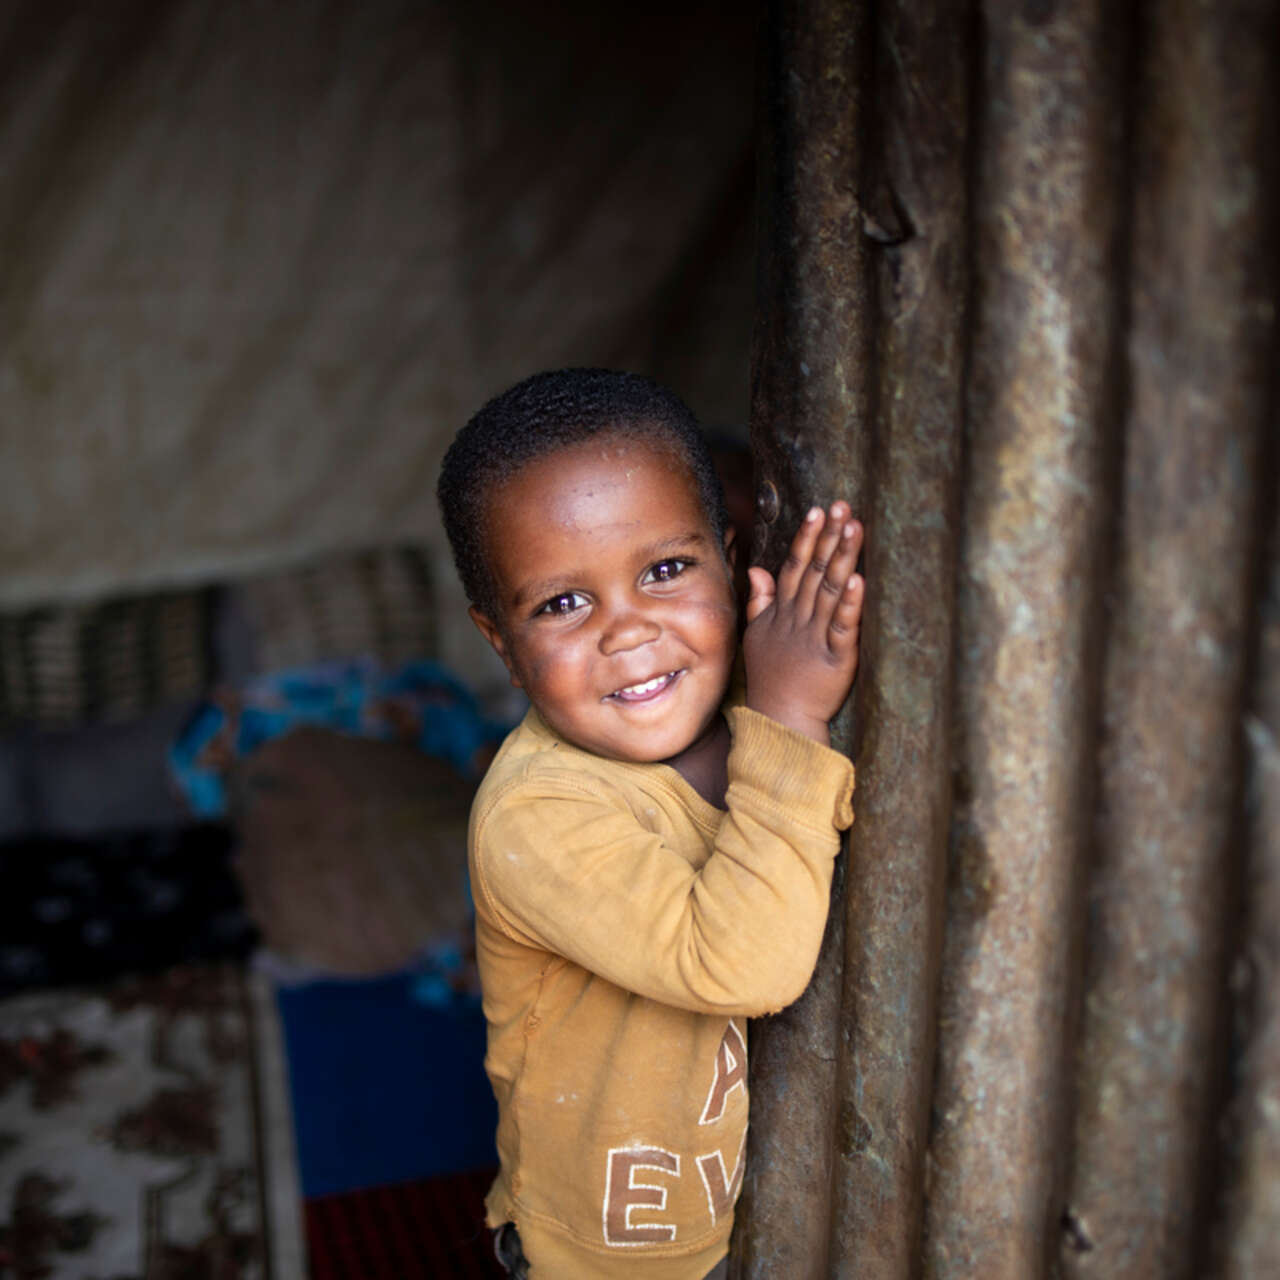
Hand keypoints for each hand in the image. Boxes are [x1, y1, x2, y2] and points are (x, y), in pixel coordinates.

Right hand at [742, 502, 863, 744]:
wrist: (780, 718)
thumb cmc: (770, 678)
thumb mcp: (756, 635)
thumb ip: (760, 600)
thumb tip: (757, 569)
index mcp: (783, 612)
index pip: (795, 566)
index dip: (807, 538)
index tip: (818, 510)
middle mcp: (799, 619)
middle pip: (816, 571)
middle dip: (829, 537)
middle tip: (843, 506)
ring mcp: (817, 637)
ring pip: (832, 591)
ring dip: (843, 558)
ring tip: (855, 529)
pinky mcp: (836, 659)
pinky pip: (843, 627)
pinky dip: (851, 604)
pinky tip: (859, 580)